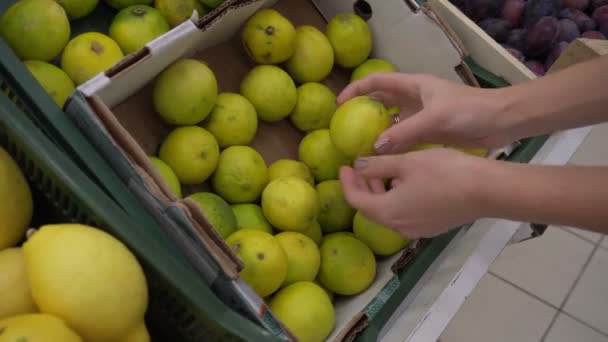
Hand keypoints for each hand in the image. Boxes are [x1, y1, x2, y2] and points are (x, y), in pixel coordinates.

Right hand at [337, 72, 517, 153]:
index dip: (356, 89)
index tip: (339, 105)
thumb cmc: (470, 112)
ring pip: (393, 122)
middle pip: (382, 102)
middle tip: (346, 131)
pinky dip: (394, 146)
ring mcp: (423, 116)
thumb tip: (375, 147)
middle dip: (363, 113)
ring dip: (378, 133)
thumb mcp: (435, 118)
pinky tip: (385, 159)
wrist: (502, 122)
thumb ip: (405, 132)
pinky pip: (405, 138)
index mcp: (414, 86)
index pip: (377, 82)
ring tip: (362, 148)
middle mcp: (415, 99)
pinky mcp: (431, 131)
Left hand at [339, 148, 490, 237]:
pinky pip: (404, 214)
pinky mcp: (431, 226)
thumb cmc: (444, 172)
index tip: (344, 165)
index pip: (356, 199)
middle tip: (360, 166)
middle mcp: (398, 226)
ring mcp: (416, 229)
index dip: (346, 182)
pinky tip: (403, 182)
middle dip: (362, 187)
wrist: (486, 191)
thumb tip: (357, 166)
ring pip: (388, 211)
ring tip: (381, 170)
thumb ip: (377, 165)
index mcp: (387, 211)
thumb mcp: (406, 162)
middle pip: (370, 208)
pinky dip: (396, 198)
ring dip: (380, 192)